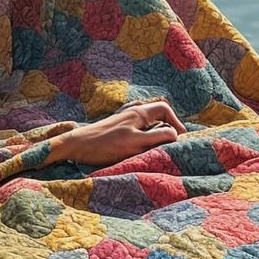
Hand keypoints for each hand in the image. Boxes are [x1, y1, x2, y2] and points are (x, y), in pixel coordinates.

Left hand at [51, 102, 186, 166]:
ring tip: (161, 148)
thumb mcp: (135, 142)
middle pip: (157, 114)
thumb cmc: (105, 145)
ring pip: (148, 123)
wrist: (77, 146)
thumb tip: (175, 135)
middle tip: (174, 143)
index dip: (176, 122)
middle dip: (168, 127)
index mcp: (138, 113)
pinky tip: (143, 149)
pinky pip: (138, 130)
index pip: (164, 109)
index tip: (181, 137)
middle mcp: (133, 113)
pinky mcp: (117, 130)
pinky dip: (146, 137)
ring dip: (157, 133)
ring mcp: (124, 120)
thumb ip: (157, 137)